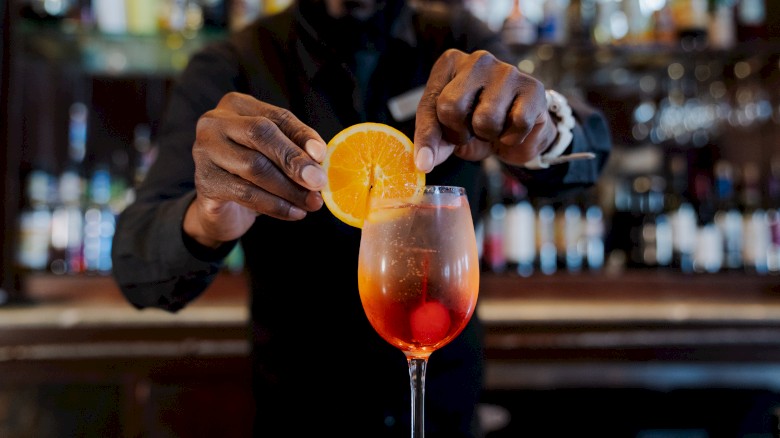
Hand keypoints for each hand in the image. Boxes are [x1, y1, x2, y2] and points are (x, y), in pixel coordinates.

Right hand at [184, 92, 326, 247]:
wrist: (222, 210)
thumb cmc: (254, 174)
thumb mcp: (276, 155)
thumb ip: (296, 149)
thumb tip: (319, 157)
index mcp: (237, 106)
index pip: (277, 116)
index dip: (302, 136)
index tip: (323, 156)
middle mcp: (214, 122)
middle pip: (260, 134)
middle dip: (294, 160)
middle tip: (319, 182)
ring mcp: (204, 152)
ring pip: (254, 166)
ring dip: (289, 188)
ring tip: (312, 202)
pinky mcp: (205, 183)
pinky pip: (246, 193)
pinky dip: (276, 205)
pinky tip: (295, 213)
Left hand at [413, 49, 557, 171]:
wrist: (519, 128)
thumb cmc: (477, 123)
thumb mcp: (449, 132)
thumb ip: (434, 142)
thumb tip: (424, 162)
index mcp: (450, 64)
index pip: (431, 103)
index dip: (428, 137)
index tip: (424, 163)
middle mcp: (477, 60)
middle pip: (452, 107)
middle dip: (460, 132)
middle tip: (470, 131)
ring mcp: (507, 71)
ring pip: (486, 119)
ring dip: (488, 135)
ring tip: (493, 126)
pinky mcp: (533, 87)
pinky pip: (517, 124)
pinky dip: (512, 138)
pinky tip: (513, 127)